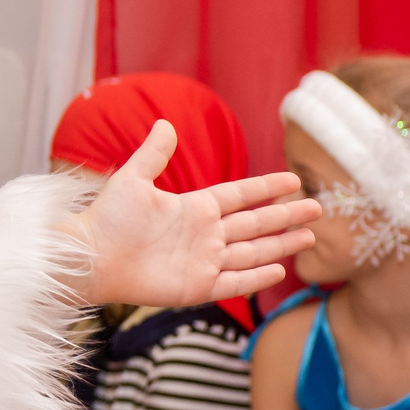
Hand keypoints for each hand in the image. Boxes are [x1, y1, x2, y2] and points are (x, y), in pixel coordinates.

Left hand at [76, 121, 319, 308]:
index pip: (240, 195)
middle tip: (318, 207)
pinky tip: (280, 270)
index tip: (294, 180)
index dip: (266, 187)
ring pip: (253, 251)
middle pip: (256, 223)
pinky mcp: (197, 287)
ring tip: (310, 236)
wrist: (91, 258)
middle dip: (286, 215)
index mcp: (193, 207)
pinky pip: (235, 282)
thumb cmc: (107, 219)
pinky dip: (257, 277)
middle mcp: (204, 234)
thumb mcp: (132, 180)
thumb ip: (153, 155)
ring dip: (281, 245)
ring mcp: (203, 261)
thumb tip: (165, 123)